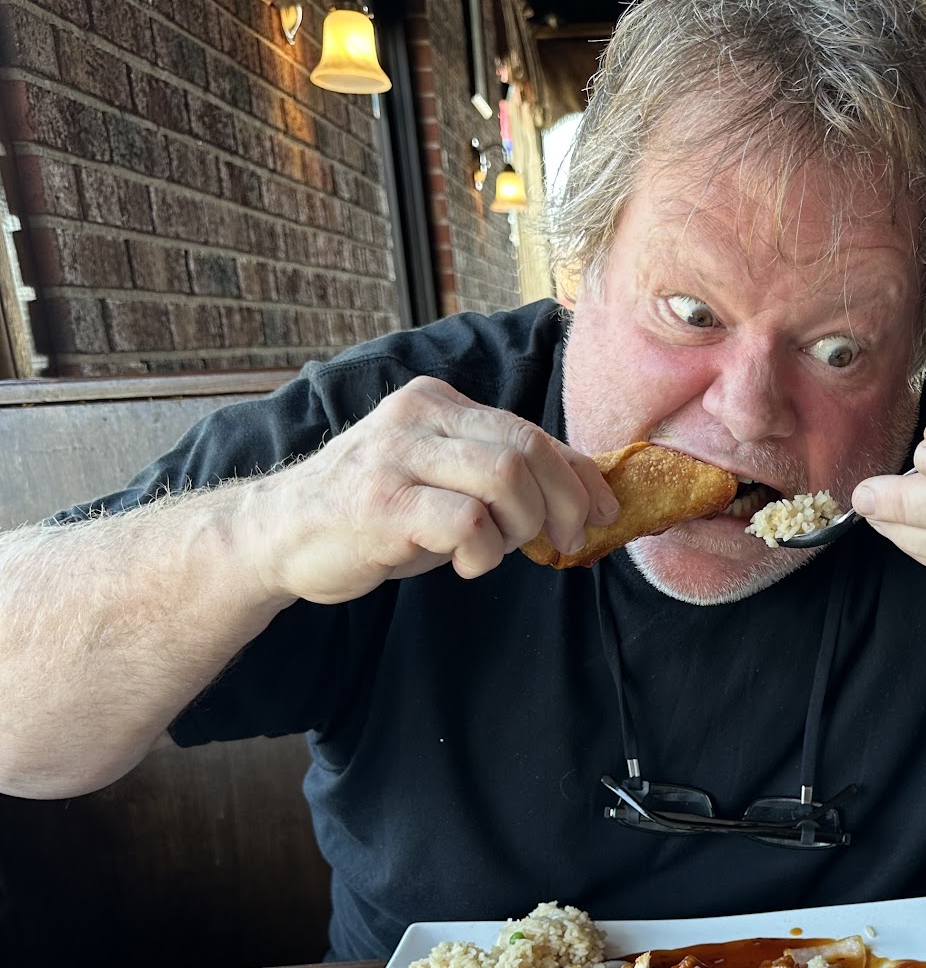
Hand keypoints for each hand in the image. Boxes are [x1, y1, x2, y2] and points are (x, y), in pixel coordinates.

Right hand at [240, 376, 620, 604]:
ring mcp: (397, 457)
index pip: (531, 430)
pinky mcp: (382, 504)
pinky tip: (466, 563)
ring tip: (504, 548)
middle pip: (527, 447)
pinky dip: (483, 551)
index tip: (603, 512)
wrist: (279, 535)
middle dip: (565, 501)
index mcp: (438, 403)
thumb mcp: (434, 479)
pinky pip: (465, 521)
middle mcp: (418, 416)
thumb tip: (573, 500)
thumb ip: (492, 477)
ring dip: (523, 524)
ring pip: (504, 476)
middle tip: (566, 541)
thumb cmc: (369, 513)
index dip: (580, 474)